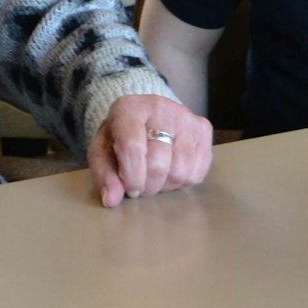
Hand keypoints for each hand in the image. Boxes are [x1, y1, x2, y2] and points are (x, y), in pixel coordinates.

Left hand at [86, 94, 212, 207]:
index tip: (131, 190)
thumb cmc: (121, 136)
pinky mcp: (204, 129)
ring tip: (156, 178)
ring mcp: (186, 117)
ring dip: (166, 185)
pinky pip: (198, 172)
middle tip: (141, 186)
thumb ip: (104, 174)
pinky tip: (172, 172)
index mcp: (129, 109)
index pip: (133, 147)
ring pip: (181, 170)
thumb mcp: (103, 151)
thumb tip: (111, 200)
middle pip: (158, 163)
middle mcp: (161, 108)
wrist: (146, 116)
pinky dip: (183, 182)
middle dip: (148, 185)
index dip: (132, 176)